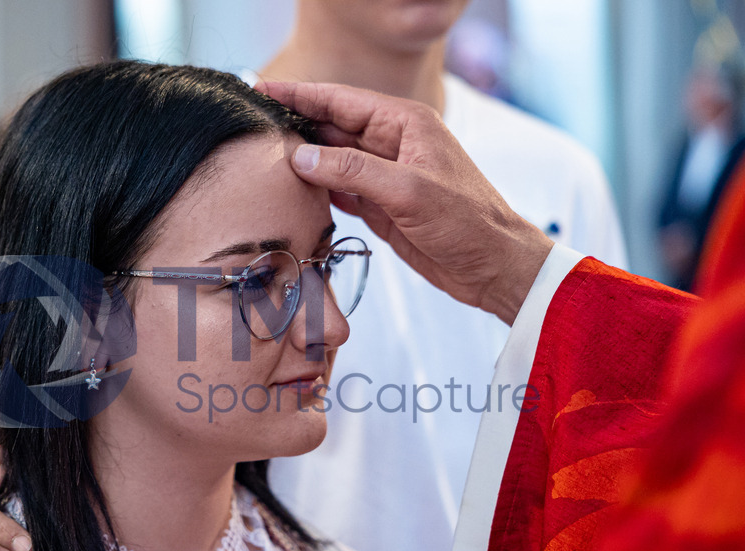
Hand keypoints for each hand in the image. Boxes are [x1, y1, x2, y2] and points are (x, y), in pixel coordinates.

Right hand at [256, 81, 554, 324]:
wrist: (493, 265)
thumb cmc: (467, 222)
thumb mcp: (409, 192)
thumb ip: (353, 171)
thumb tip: (302, 156)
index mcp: (405, 124)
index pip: (342, 101)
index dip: (301, 94)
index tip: (263, 90)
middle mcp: (393, 144)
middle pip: (333, 127)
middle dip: (296, 124)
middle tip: (253, 125)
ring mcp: (386, 175)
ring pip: (333, 159)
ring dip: (303, 159)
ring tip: (263, 155)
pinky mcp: (381, 205)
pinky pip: (341, 189)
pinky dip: (317, 189)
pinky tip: (293, 190)